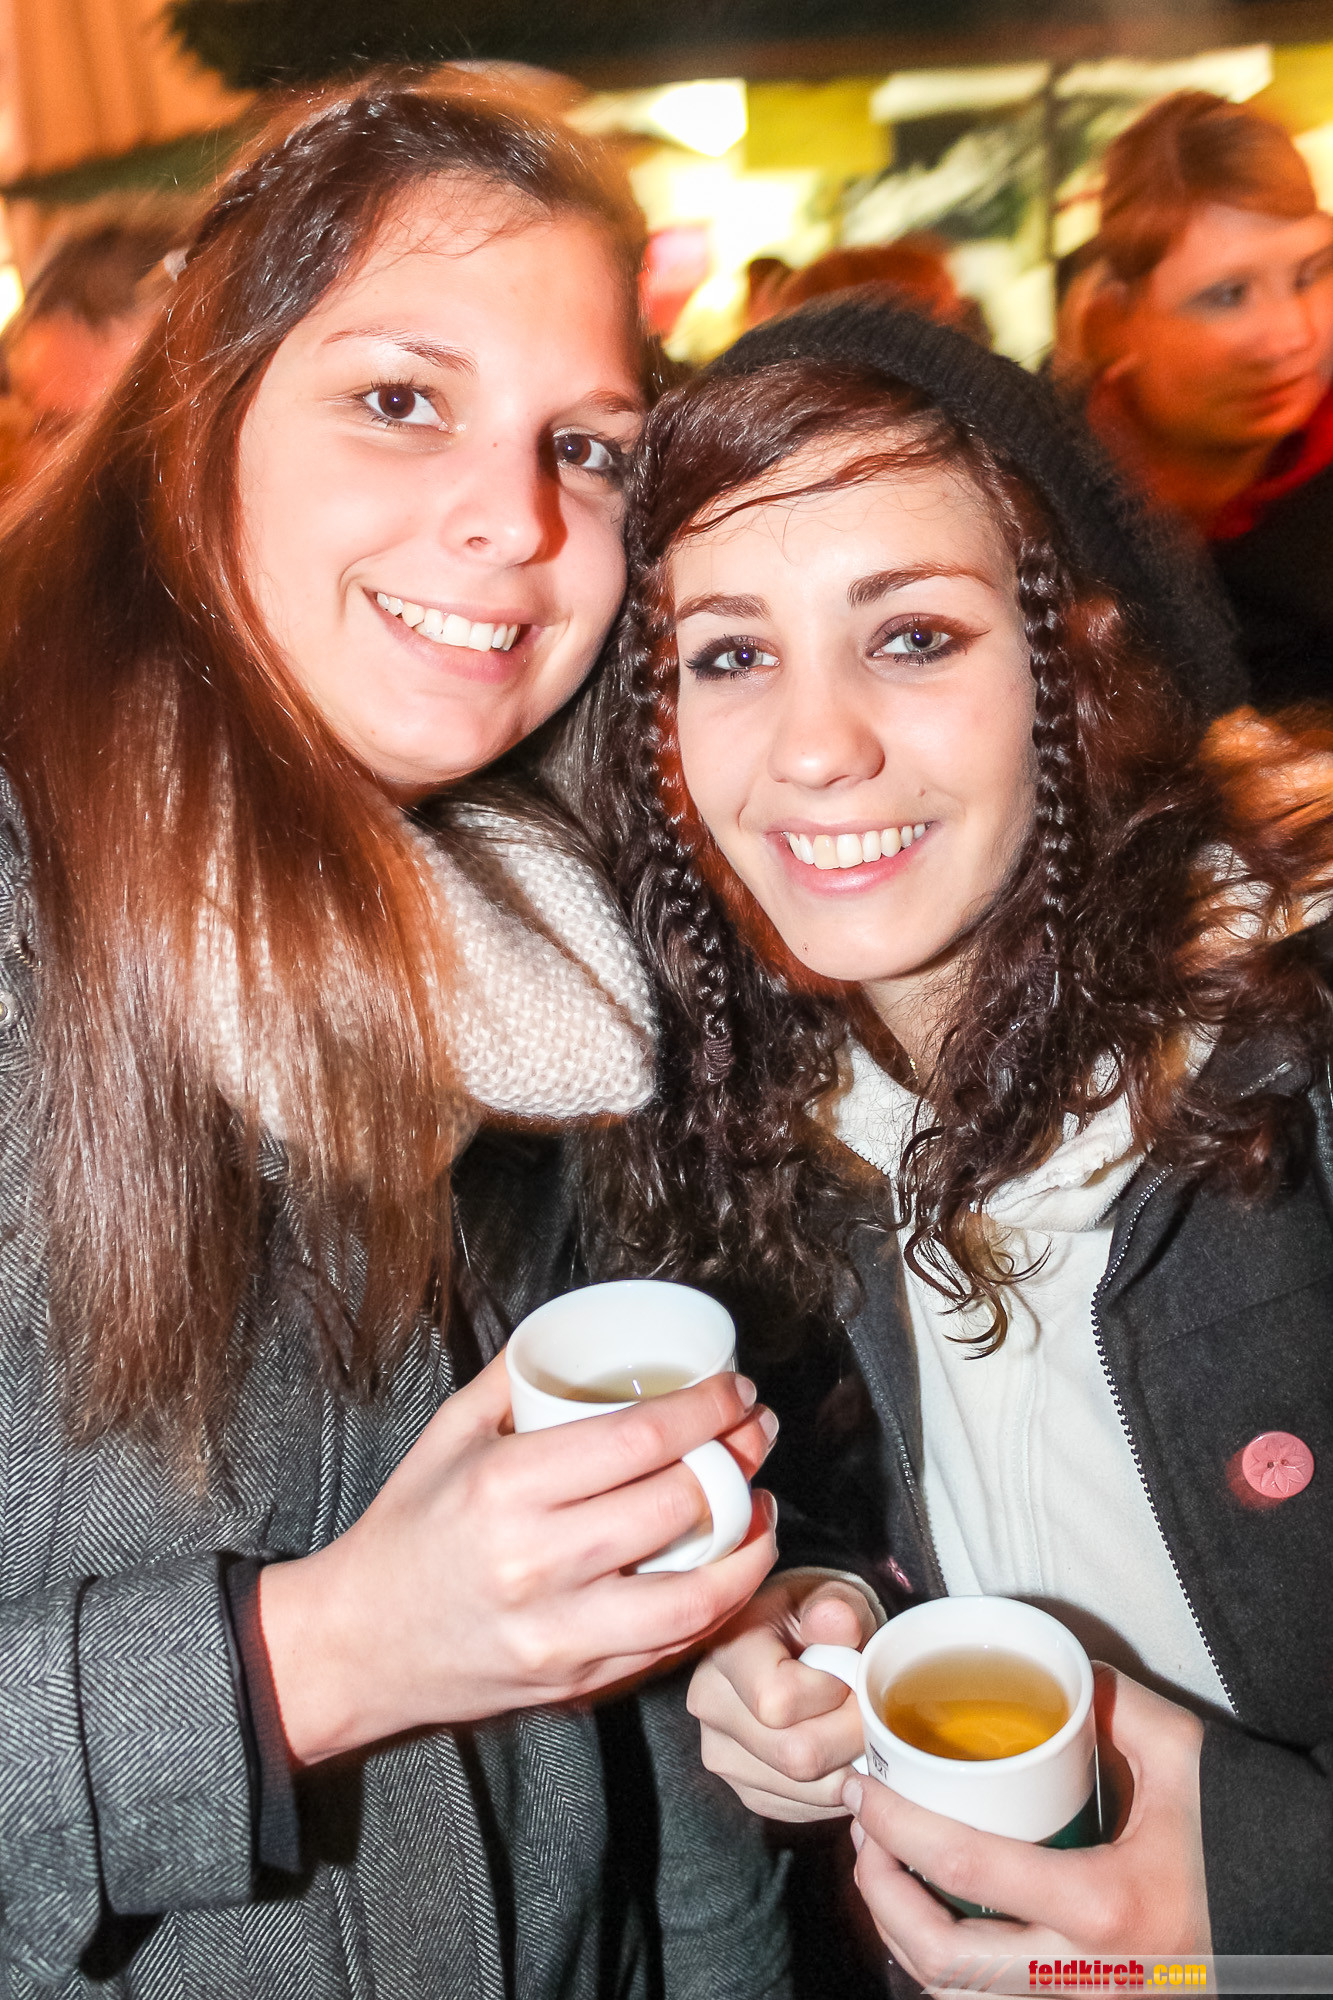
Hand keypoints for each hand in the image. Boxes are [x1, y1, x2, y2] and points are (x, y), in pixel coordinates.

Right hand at [261, 1351, 778, 1761]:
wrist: (358, 1642)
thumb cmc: (407, 1529)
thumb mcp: (448, 1435)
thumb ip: (515, 1379)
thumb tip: (585, 1333)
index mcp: (506, 1485)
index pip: (639, 1439)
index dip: (708, 1410)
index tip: (737, 1390)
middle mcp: (536, 1559)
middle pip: (677, 1505)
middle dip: (740, 1460)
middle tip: (759, 1432)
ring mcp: (560, 1630)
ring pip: (692, 1589)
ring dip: (748, 1542)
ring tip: (764, 1504)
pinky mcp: (575, 1681)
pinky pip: (672, 1644)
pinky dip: (719, 1603)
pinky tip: (734, 1566)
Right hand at [688, 1566, 882, 1820]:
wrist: (790, 1643)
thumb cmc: (814, 1618)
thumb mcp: (830, 1597)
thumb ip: (836, 1608)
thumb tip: (837, 1620)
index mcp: (726, 1651)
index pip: (779, 1701)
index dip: (832, 1693)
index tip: (849, 1671)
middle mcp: (710, 1706)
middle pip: (796, 1755)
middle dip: (851, 1735)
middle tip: (867, 1708)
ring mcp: (721, 1754)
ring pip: (805, 1789)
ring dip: (847, 1765)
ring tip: (852, 1725)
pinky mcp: (744, 1789)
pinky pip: (804, 1809)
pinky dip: (834, 1787)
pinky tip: (837, 1750)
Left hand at [844, 1666, 1211, 1984]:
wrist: (1302, 1912)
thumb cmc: (1246, 1836)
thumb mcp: (1183, 1755)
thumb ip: (1114, 1702)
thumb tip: (1058, 1670)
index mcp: (1101, 1904)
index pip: (965, 1867)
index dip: (895, 1827)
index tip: (862, 1788)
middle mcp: (1084, 1973)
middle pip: (944, 1958)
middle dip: (881, 1896)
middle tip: (863, 1836)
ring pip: (962, 1997)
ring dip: (906, 1939)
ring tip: (886, 1875)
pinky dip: (950, 1972)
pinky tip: (935, 1923)